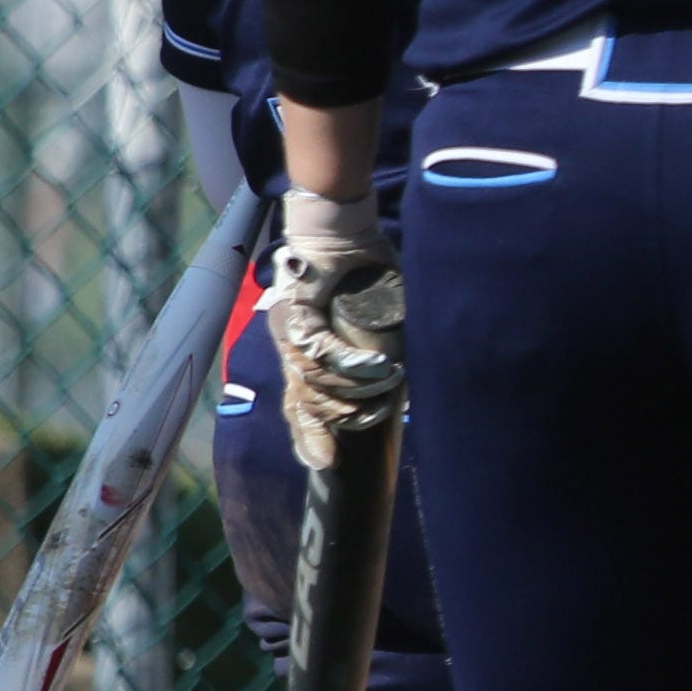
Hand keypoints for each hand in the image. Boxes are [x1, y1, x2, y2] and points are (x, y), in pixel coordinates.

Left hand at [268, 189, 404, 470]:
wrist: (336, 227)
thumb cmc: (356, 269)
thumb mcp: (370, 314)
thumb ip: (380, 347)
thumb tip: (402, 380)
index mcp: (304, 351)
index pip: (299, 404)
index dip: (308, 436)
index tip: (322, 463)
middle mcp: (291, 346)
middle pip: (301, 403)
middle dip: (325, 429)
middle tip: (349, 441)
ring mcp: (289, 332)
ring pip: (314, 383)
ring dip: (354, 391)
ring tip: (389, 387)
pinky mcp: (297, 313)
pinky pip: (322, 351)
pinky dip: (352, 363)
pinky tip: (380, 368)